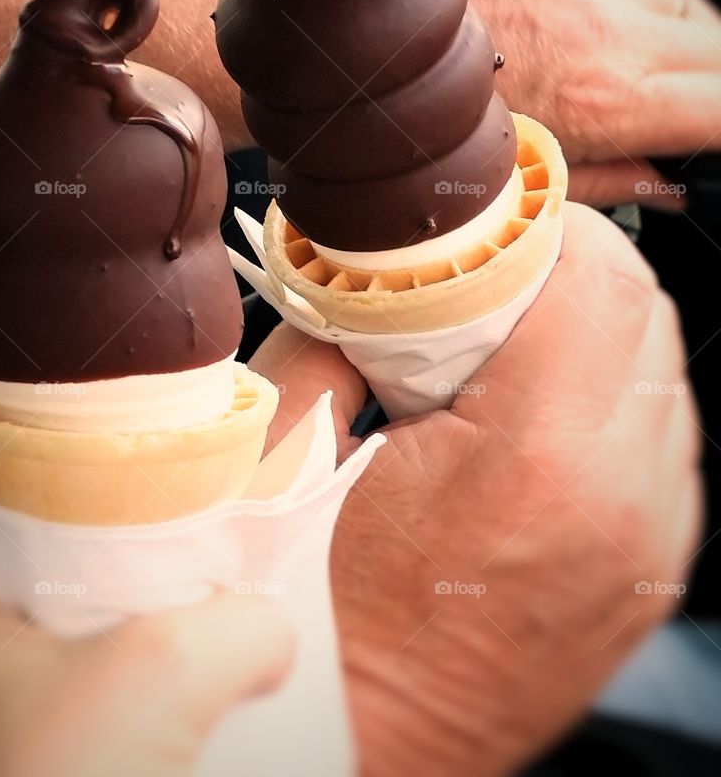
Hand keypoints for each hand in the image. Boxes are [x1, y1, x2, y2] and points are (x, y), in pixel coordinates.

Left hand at [0, 502, 293, 776]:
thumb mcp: (158, 678)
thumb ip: (238, 621)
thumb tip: (268, 627)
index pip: (19, 479)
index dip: (102, 472)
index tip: (174, 478)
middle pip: (45, 553)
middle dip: (129, 557)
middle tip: (200, 551)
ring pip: (59, 626)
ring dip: (130, 628)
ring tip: (200, 619)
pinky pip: (60, 691)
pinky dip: (116, 685)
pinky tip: (172, 694)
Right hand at [251, 202, 701, 776]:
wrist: (364, 740)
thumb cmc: (320, 627)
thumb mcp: (287, 455)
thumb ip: (325, 333)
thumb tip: (358, 266)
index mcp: (534, 466)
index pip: (599, 276)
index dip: (543, 224)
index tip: (488, 222)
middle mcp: (623, 503)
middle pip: (642, 309)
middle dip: (561, 269)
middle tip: (478, 279)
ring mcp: (652, 540)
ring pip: (659, 365)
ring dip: (584, 329)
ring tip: (494, 350)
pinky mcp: (652, 560)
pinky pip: (656, 429)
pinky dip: (602, 390)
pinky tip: (525, 409)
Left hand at [437, 0, 720, 209]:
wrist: (344, 35)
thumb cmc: (411, 115)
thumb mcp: (517, 178)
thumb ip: (610, 179)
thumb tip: (663, 186)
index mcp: (608, 95)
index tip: (710, 135)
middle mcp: (610, 23)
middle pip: (720, 45)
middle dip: (712, 82)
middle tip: (686, 112)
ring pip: (684, 1)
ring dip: (684, 39)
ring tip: (643, 74)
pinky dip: (631, 1)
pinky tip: (593, 29)